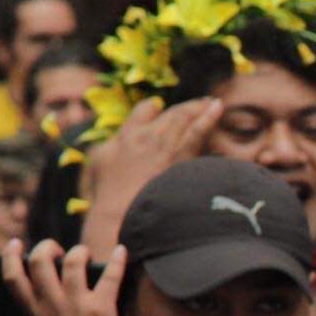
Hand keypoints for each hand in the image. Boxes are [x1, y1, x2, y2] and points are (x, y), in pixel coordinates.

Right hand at [3, 238, 127, 315]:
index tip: (15, 244)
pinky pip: (110, 276)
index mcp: (32, 314)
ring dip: (80, 252)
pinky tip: (123, 251)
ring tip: (85, 254)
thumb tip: (44, 302)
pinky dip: (118, 260)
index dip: (11, 255)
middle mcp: (51, 305)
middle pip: (41, 261)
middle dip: (47, 247)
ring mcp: (76, 305)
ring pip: (73, 261)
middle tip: (57, 249)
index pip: (12, 277)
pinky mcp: (101, 310)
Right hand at [79, 96, 221, 250]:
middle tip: (201, 103)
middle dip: (187, 108)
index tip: (160, 106)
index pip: (141, 113)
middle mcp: (146, 136)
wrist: (121, 212)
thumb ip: (104, 153)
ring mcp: (164, 145)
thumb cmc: (108, 196)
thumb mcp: (98, 169)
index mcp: (125, 137)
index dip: (151, 108)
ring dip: (200, 108)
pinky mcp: (180, 157)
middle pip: (170, 115)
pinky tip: (218, 109)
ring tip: (214, 104)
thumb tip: (104, 148)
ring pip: (184, 118)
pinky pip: (197, 132)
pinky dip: (208, 118)